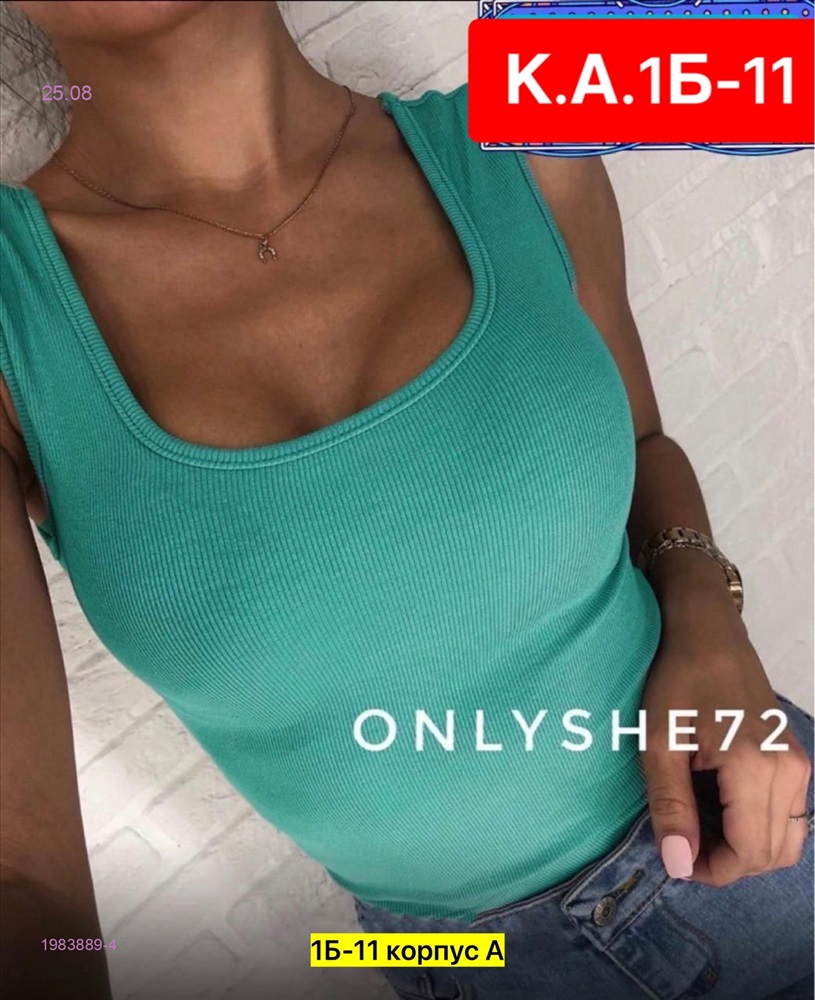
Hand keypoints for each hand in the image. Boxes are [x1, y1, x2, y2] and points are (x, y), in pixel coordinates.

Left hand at [639, 570, 810, 886]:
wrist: (707, 631)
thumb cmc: (676, 678)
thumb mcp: (659, 740)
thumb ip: (671, 804)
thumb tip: (679, 865)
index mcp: (755, 767)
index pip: (747, 853)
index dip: (711, 870)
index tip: (675, 857)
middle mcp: (790, 771)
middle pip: (770, 855)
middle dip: (726, 863)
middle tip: (682, 841)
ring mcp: (799, 764)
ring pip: (786, 841)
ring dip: (744, 848)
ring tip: (698, 824)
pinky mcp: (796, 759)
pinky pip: (789, 817)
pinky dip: (757, 827)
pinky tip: (718, 805)